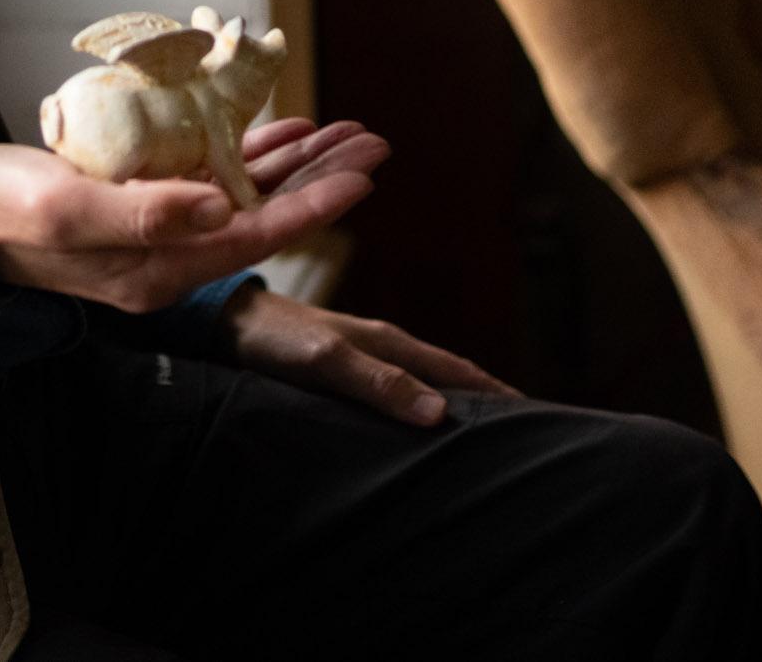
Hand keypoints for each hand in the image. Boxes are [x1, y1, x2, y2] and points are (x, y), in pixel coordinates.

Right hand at [0, 118, 385, 315]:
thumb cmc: (3, 207)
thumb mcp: (69, 208)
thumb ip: (144, 212)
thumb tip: (222, 209)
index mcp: (156, 269)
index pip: (253, 237)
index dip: (313, 206)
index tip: (363, 177)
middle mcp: (166, 257)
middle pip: (263, 217)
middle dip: (322, 181)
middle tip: (377, 144)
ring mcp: (156, 234)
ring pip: (244, 198)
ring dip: (295, 164)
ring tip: (347, 133)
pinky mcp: (141, 208)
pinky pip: (209, 183)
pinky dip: (246, 157)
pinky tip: (279, 132)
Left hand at [218, 287, 518, 425]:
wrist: (223, 322)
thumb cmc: (274, 340)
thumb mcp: (326, 362)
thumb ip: (378, 383)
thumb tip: (438, 414)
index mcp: (389, 342)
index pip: (459, 369)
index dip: (497, 393)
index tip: (539, 418)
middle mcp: (382, 345)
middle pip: (448, 375)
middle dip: (486, 401)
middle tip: (525, 437)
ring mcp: (362, 354)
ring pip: (421, 383)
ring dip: (452, 405)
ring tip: (480, 439)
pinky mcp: (339, 369)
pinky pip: (393, 390)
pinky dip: (417, 408)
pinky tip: (416, 428)